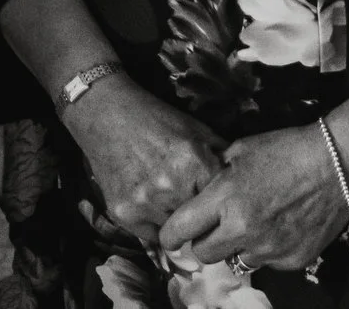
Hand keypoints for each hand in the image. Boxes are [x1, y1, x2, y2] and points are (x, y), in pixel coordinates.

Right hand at [62, 77, 225, 252]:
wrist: (106, 113)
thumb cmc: (155, 119)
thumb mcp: (196, 129)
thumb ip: (222, 155)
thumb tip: (243, 181)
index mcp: (194, 163)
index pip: (222, 203)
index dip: (220, 203)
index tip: (218, 204)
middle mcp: (171, 187)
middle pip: (200, 221)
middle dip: (199, 213)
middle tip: (192, 202)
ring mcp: (146, 203)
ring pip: (176, 232)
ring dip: (176, 220)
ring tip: (168, 198)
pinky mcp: (124, 213)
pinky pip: (152, 235)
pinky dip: (154, 224)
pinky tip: (150, 201)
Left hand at [157, 124, 348, 274]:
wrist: (336, 164)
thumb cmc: (286, 150)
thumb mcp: (240, 151)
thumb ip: (214, 176)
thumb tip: (197, 192)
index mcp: (225, 198)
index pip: (181, 229)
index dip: (170, 235)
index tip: (169, 236)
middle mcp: (243, 229)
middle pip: (204, 254)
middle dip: (203, 242)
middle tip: (212, 228)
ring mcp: (269, 249)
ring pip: (235, 261)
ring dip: (236, 247)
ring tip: (250, 224)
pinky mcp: (292, 260)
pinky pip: (266, 262)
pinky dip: (266, 249)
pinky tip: (277, 227)